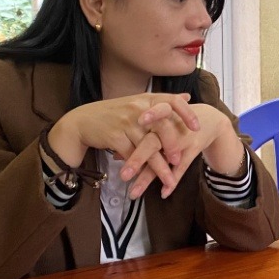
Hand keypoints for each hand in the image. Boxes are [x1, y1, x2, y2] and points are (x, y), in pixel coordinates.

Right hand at [48, 93, 200, 197]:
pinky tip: (143, 179)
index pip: (172, 101)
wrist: (81, 122)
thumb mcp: (138, 102)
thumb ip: (162, 103)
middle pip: (162, 127)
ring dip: (159, 167)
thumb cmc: (114, 114)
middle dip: (172, 146)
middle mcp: (138, 108)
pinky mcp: (115, 136)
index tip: (197, 128)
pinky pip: (132, 156)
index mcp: (147, 99)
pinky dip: (139, 169)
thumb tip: (187, 97)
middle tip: (179, 161)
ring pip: (148, 147)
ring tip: (169, 181)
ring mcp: (126, 122)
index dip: (187, 114)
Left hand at [127, 101, 239, 198]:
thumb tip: (116, 156)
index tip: (128, 134)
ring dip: (149, 177)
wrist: (210, 119)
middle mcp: (171, 126)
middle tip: (123, 176)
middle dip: (138, 159)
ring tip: (134, 193)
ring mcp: (183, 139)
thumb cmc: (177, 119)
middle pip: (152, 143)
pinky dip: (172, 180)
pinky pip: (182, 167)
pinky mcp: (193, 149)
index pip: (146, 121)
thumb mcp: (161, 121)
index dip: (137, 129)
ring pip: (165, 160)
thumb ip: (139, 137)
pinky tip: (163, 193)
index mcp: (159, 116)